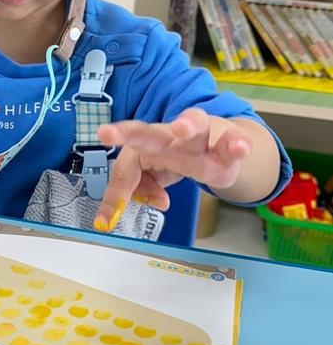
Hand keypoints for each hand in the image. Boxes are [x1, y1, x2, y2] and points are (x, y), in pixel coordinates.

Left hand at [93, 108, 251, 230]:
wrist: (221, 140)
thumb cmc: (178, 156)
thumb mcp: (156, 176)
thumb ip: (145, 190)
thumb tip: (159, 203)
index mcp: (147, 146)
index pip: (126, 167)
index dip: (116, 194)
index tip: (104, 220)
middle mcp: (171, 137)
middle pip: (148, 133)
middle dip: (128, 134)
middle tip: (106, 133)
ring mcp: (201, 136)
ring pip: (195, 124)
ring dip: (188, 124)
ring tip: (182, 128)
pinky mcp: (230, 141)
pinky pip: (233, 142)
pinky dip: (237, 144)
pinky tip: (240, 148)